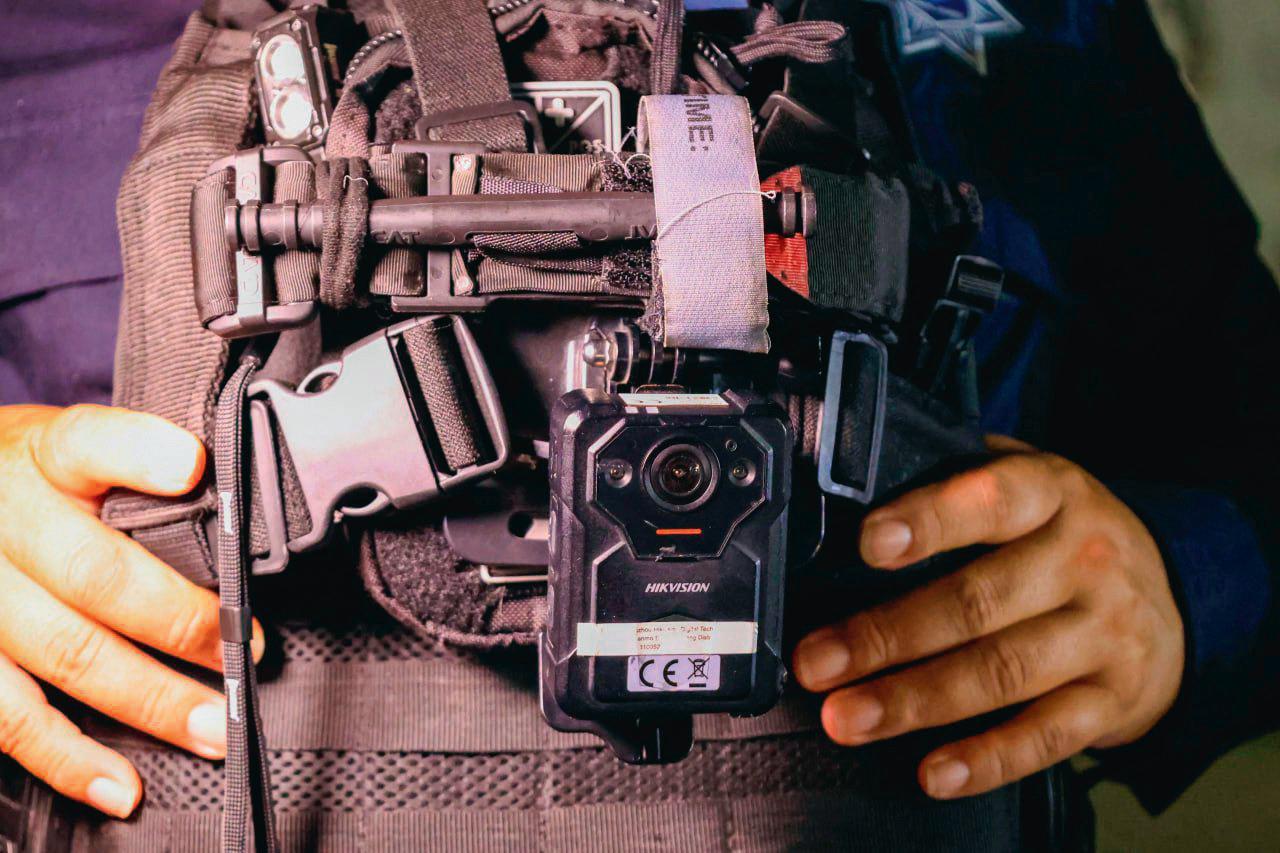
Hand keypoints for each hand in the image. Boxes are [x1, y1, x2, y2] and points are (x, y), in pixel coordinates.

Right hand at [0, 405, 262, 817]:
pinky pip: (10, 717)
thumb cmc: (27, 482)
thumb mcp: (66, 447)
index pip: (88, 441)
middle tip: (247, 653)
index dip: (140, 452)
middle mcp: (4, 522)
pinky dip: (69, 759)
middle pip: (95, 573)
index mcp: (40, 456)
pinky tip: (120, 783)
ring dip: (150, 699)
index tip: (192, 466)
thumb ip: (136, 465)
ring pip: (66, 652)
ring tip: (212, 727)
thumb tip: (233, 499)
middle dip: (183, 621)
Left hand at [793, 436, 1184, 798]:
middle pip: (977, 601)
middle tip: (817, 662)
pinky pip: (1047, 736)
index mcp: (1053, 494)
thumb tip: (849, 495)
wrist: (1175, 599)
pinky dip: (987, 758)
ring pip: (1002, 671)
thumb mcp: (1029, 486)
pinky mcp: (1114, 700)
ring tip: (847, 718)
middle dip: (887, 635)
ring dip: (915, 700)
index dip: (930, 520)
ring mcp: (1105, 634)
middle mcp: (1085, 560)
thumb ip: (956, 478)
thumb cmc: (1061, 537)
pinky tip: (933, 772)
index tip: (868, 544)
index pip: (992, 499)